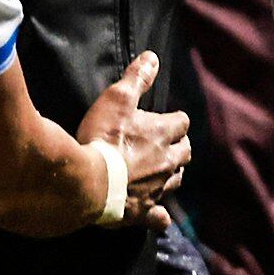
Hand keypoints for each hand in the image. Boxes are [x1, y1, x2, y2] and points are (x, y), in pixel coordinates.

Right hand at [77, 52, 190, 231]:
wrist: (88, 181)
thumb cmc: (101, 137)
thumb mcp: (116, 99)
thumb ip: (136, 78)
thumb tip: (153, 57)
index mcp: (163, 133)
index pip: (182, 122)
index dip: (174, 119)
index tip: (164, 118)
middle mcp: (167, 161)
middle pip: (185, 152)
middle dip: (178, 146)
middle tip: (165, 144)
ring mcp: (158, 188)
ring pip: (177, 180)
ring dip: (172, 173)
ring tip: (161, 170)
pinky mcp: (145, 212)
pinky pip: (160, 217)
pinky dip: (160, 215)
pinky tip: (158, 215)